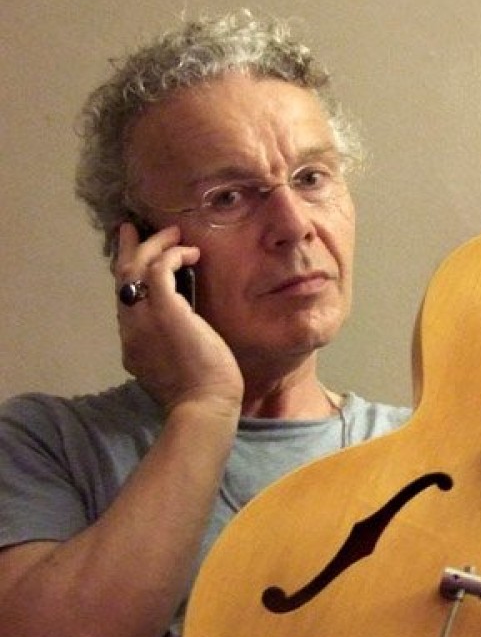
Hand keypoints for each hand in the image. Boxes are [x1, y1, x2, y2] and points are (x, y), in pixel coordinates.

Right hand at [114, 223, 243, 410]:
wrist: (203, 407)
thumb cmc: (199, 393)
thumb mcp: (174, 368)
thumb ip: (168, 346)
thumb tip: (183, 329)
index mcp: (132, 345)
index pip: (125, 303)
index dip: (129, 279)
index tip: (135, 261)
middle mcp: (130, 329)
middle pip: (121, 280)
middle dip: (127, 250)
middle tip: (132, 229)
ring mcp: (143, 319)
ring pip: (135, 268)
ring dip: (153, 246)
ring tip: (173, 233)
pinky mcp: (164, 310)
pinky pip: (158, 269)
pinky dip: (172, 255)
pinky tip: (190, 253)